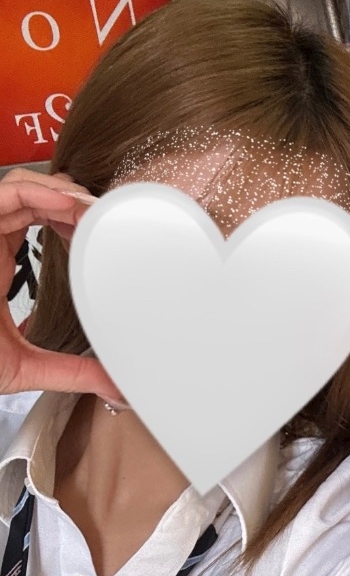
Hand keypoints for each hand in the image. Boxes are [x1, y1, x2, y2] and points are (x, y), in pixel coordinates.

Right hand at [0, 169, 120, 399]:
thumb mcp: (25, 366)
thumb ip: (72, 372)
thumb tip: (113, 386)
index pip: (37, 220)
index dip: (71, 217)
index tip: (105, 230)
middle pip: (33, 199)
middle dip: (73, 200)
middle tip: (106, 216)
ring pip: (21, 189)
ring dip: (62, 192)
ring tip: (93, 208)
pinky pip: (5, 194)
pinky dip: (39, 192)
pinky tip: (68, 204)